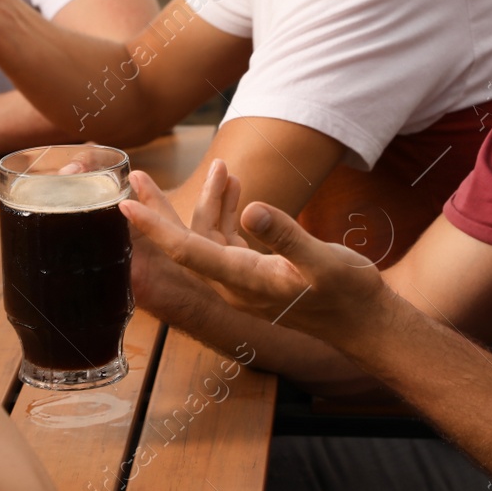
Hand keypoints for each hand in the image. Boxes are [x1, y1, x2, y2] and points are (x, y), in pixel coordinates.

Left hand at [122, 168, 389, 343]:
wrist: (365, 322)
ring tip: (216, 167)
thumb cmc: (349, 294)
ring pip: (207, 236)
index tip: (126, 207)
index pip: (188, 251)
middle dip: (160, 209)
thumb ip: (288, 235)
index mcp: (244, 281)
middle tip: (136, 176)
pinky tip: (235, 186)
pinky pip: (229, 239)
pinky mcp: (257, 272)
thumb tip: (251, 210)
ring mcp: (244, 279)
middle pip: (185, 242)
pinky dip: (228, 210)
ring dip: (208, 201)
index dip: (156, 228)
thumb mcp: (324, 261)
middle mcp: (235, 283)